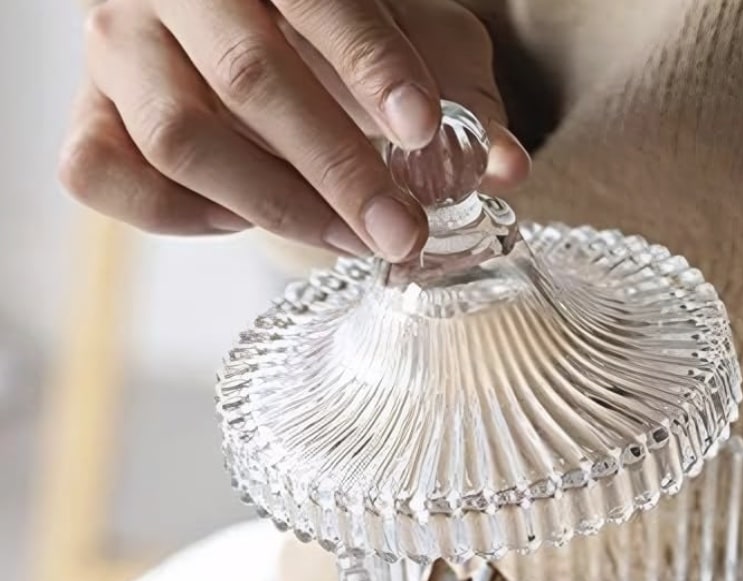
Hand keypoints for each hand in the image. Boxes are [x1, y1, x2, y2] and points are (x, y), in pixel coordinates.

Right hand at [60, 0, 529, 258]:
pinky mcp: (90, 117)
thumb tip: (508, 168)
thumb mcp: (411, 48)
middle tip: (404, 234)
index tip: (422, 130)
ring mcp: (120, 51)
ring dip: (276, 208)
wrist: (243, 32)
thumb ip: (459, 101)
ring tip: (348, 241)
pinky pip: (103, 177)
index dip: (371, 66)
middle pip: (249, 79)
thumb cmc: (338, 41)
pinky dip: (176, 218)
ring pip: (178, 137)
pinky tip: (239, 220)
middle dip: (339, 170)